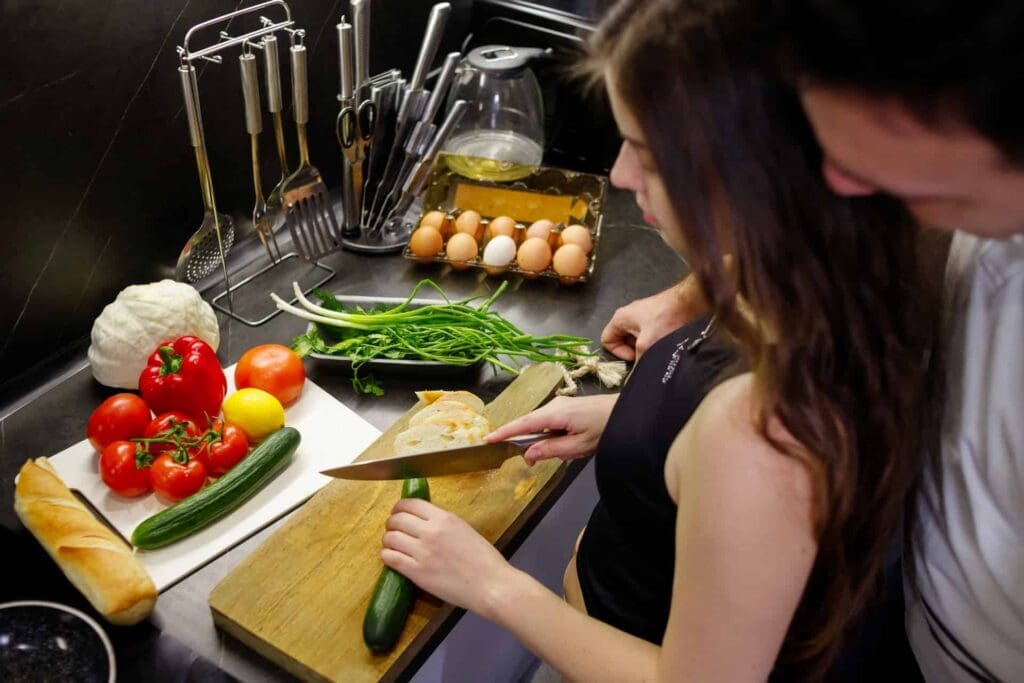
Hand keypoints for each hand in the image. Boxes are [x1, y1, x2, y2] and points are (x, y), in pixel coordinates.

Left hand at [381, 498, 520, 617]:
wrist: (490, 585)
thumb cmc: (484, 559)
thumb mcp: (464, 529)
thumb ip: (443, 524)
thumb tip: (425, 522)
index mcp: (444, 518)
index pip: (411, 504)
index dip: (399, 508)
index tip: (397, 513)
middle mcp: (430, 531)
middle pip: (397, 520)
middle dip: (391, 523)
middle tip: (393, 530)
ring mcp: (422, 552)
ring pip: (390, 538)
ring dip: (387, 540)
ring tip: (392, 545)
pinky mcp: (417, 573)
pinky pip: (391, 558)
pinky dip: (386, 556)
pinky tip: (391, 557)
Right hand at [486, 395, 616, 463]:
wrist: (629, 412)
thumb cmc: (606, 428)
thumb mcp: (578, 446)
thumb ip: (551, 450)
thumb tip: (527, 454)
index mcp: (554, 413)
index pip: (522, 424)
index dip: (504, 432)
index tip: (487, 439)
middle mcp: (554, 404)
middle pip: (529, 424)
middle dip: (525, 441)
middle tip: (529, 461)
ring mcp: (561, 404)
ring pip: (541, 424)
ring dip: (543, 440)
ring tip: (566, 452)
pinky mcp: (568, 407)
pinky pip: (550, 422)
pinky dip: (551, 435)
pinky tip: (568, 445)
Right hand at [601, 275, 706, 360]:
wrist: (691, 302)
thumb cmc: (666, 319)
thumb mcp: (648, 345)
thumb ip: (639, 364)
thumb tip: (632, 383)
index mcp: (620, 318)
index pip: (606, 340)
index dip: (618, 352)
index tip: (634, 356)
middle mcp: (629, 315)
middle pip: (622, 340)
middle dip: (633, 350)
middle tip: (647, 353)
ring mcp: (643, 315)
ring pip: (636, 338)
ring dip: (646, 346)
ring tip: (659, 347)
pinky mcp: (656, 317)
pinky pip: (648, 334)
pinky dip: (655, 340)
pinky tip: (666, 342)